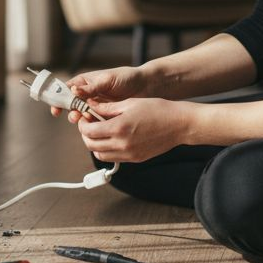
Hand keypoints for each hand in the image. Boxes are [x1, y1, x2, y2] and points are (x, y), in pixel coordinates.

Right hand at [49, 65, 151, 123]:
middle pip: (71, 105)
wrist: (147, 87)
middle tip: (75, 116)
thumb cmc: (127, 78)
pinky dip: (92, 126)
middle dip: (70, 112)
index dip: (59, 99)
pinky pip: (94, 123)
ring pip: (81, 116)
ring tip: (86, 120)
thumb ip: (92, 87)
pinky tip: (95, 127)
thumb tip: (73, 90)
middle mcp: (88, 95)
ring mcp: (95, 107)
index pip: (66, 90)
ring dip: (81, 120)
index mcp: (85, 83)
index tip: (56, 109)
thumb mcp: (108, 80)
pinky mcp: (104, 117)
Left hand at [75, 98, 195, 163]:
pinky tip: (112, 138)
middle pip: (91, 145)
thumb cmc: (157, 109)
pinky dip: (107, 150)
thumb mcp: (130, 103)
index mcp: (119, 128)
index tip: (84, 117)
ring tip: (100, 132)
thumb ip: (107, 107)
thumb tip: (91, 106)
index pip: (89, 132)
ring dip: (95, 145)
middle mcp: (122, 144)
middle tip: (89, 124)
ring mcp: (129, 154)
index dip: (82, 124)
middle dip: (86, 135)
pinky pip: (114, 158)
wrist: (179, 124)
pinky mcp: (135, 159)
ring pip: (100, 155)